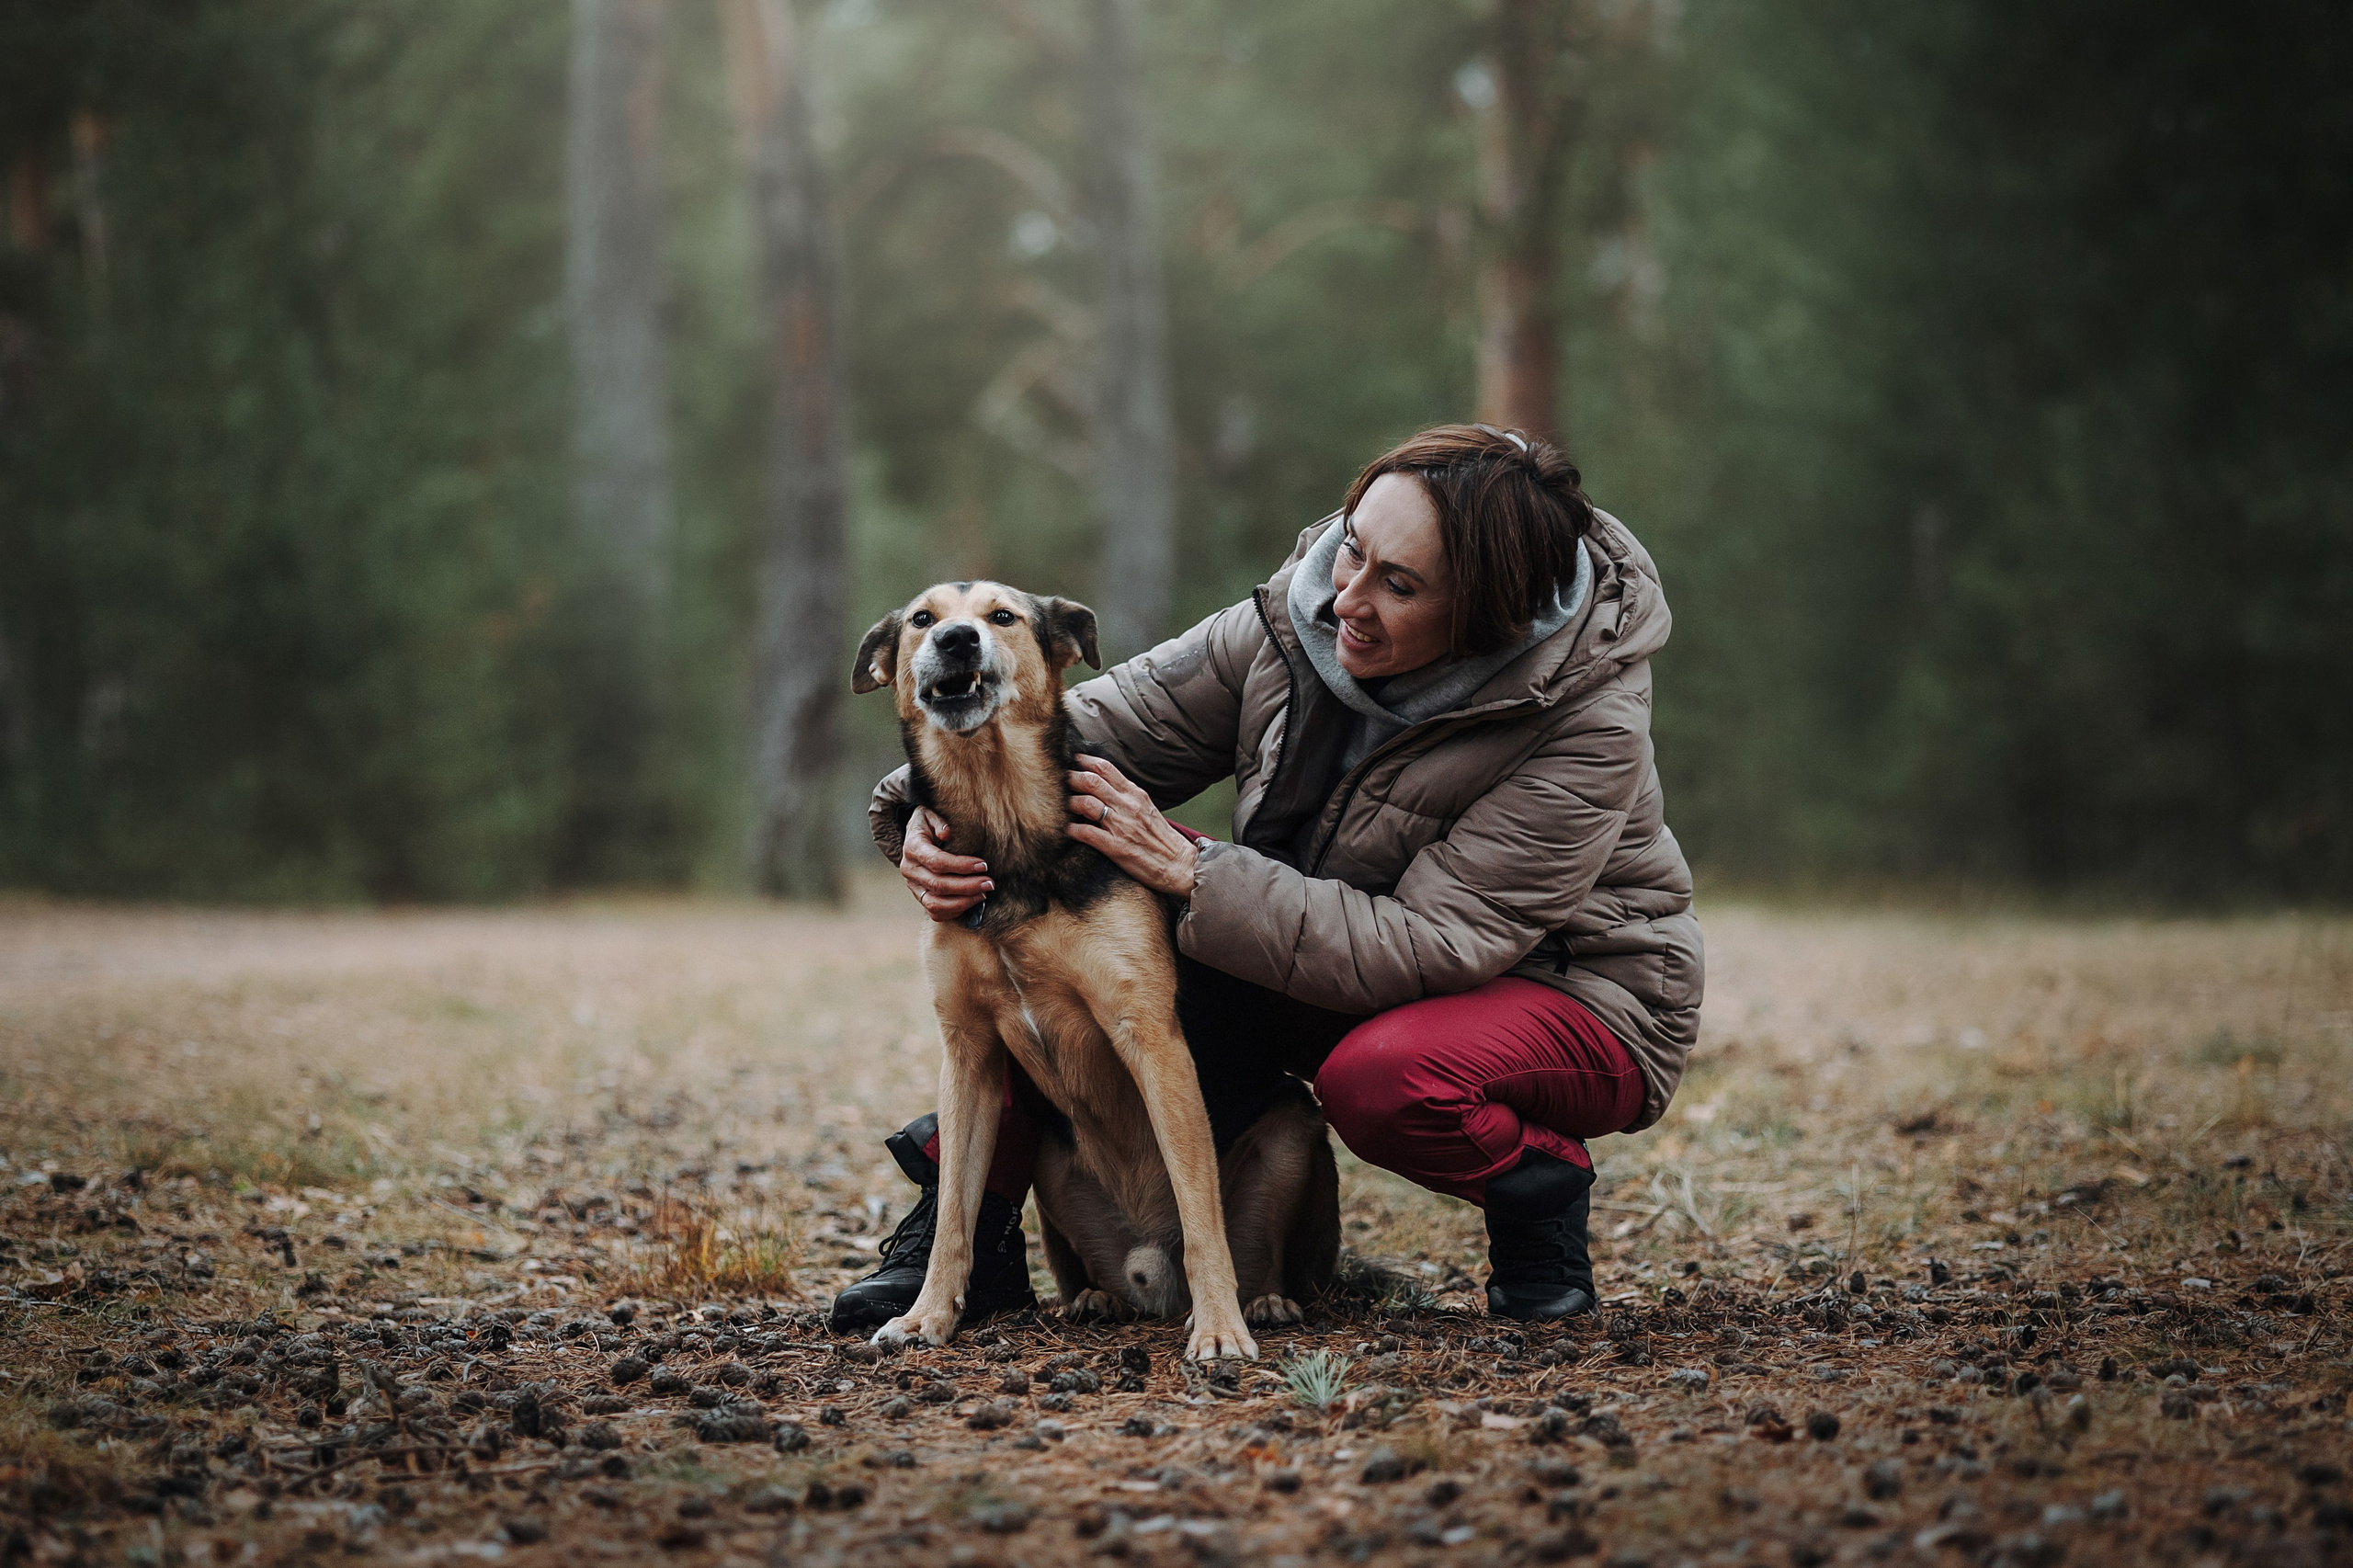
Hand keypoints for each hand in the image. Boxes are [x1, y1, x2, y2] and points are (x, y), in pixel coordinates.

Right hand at [899, 807, 991, 922]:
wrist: (914, 837)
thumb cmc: (928, 824)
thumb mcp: (930, 813)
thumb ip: (939, 821)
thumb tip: (947, 833)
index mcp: (912, 848)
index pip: (937, 862)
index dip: (961, 866)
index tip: (983, 865)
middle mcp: (910, 870)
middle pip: (939, 885)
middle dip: (967, 886)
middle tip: (990, 883)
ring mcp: (913, 886)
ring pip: (935, 904)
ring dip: (962, 902)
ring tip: (983, 894)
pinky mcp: (920, 897)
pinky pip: (935, 912)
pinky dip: (954, 911)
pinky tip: (972, 902)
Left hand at [1066, 754, 1200, 898]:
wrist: (1180, 865)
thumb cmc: (1161, 839)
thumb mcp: (1147, 808)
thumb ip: (1126, 796)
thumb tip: (1103, 786)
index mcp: (1135, 794)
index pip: (1105, 768)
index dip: (1083, 761)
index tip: (1069, 760)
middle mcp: (1128, 806)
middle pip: (1091, 781)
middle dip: (1070, 778)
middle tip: (1057, 781)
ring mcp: (1121, 826)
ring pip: (1085, 803)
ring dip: (1068, 803)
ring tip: (1058, 806)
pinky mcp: (1116, 847)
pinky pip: (1086, 833)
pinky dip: (1071, 830)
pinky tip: (1064, 830)